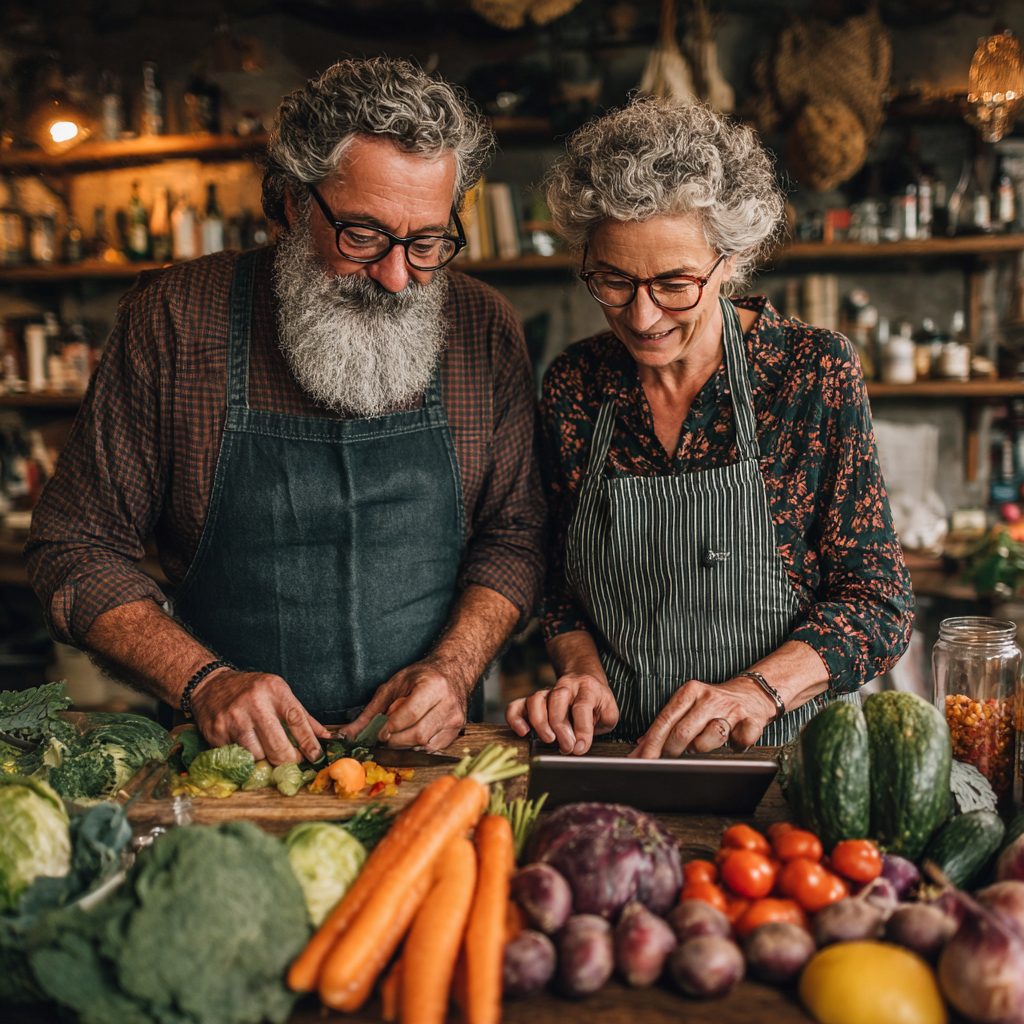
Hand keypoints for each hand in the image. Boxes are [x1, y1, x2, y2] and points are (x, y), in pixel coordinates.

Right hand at [190, 669, 330, 764]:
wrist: (211, 685)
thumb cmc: (251, 691)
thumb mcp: (279, 693)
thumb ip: (303, 716)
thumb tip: (326, 737)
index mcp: (274, 690)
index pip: (297, 720)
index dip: (309, 743)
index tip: (316, 756)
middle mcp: (254, 703)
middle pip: (278, 745)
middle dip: (289, 760)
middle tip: (293, 762)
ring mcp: (233, 718)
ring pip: (257, 755)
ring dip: (264, 758)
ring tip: (265, 750)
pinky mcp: (217, 731)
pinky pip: (237, 756)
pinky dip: (245, 757)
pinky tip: (246, 747)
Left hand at [340, 658, 469, 750]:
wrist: (452, 672)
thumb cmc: (421, 677)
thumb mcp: (393, 686)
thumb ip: (370, 712)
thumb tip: (347, 735)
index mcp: (433, 686)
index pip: (410, 714)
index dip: (391, 727)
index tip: (378, 733)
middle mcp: (447, 703)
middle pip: (418, 734)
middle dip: (395, 741)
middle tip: (383, 738)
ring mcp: (454, 719)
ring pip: (425, 745)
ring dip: (404, 746)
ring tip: (396, 736)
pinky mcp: (456, 731)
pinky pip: (432, 749)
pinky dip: (416, 748)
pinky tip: (409, 738)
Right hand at [506, 673, 618, 754]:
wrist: (584, 681)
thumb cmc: (596, 702)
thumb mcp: (609, 712)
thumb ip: (602, 723)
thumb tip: (582, 742)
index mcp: (587, 689)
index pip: (582, 706)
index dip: (582, 728)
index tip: (581, 747)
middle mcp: (565, 687)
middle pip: (557, 700)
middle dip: (561, 727)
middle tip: (566, 747)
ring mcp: (546, 692)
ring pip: (536, 700)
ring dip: (540, 722)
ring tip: (548, 740)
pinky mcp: (532, 700)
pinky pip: (517, 705)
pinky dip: (515, 718)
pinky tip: (522, 732)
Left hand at [628, 677, 777, 758]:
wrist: (753, 692)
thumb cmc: (714, 703)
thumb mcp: (688, 704)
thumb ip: (667, 723)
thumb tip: (641, 744)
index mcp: (690, 691)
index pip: (665, 720)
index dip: (651, 743)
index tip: (641, 759)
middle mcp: (709, 698)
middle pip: (682, 732)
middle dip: (671, 751)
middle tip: (669, 758)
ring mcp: (731, 709)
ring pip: (708, 740)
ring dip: (702, 748)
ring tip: (704, 741)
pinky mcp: (752, 721)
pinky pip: (738, 743)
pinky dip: (735, 746)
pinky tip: (733, 740)